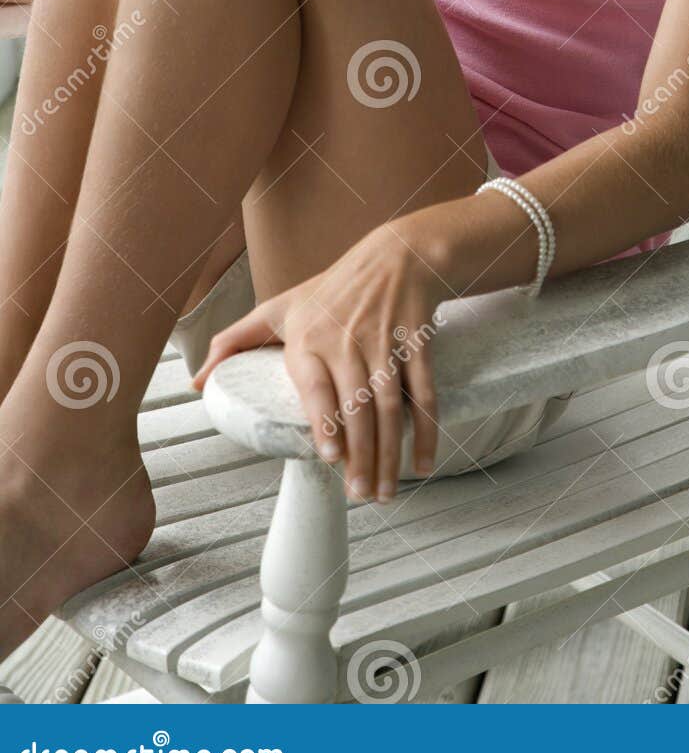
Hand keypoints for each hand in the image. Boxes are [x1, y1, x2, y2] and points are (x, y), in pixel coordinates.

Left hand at [189, 216, 454, 503]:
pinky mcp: (417, 344)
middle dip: (362, 456)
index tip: (330, 458)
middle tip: (361, 496)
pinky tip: (425, 463)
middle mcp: (348, 341)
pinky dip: (428, 429)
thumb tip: (196, 382)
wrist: (394, 256)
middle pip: (357, 407)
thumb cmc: (331, 288)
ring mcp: (386, 343)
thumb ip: (236, 341)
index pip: (318, 385)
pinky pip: (424, 392)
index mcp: (310, 337)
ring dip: (391, 452)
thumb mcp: (279, 308)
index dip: (327, 421)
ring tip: (385, 492)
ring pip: (391, 406)